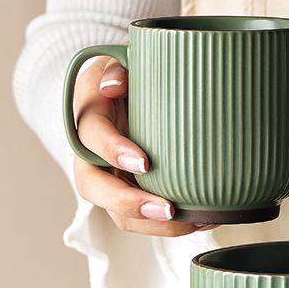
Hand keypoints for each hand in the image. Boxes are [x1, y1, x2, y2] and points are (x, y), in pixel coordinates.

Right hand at [72, 56, 213, 235]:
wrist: (125, 97)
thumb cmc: (127, 78)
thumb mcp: (119, 62)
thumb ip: (117, 68)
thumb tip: (114, 83)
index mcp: (87, 119)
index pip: (93, 138)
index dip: (114, 152)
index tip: (144, 162)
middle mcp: (90, 156)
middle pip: (95, 188)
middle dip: (129, 203)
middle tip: (166, 208)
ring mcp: (108, 180)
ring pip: (119, 213)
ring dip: (153, 224)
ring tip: (193, 222)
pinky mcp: (129, 194)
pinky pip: (142, 217)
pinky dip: (169, 224)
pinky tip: (201, 220)